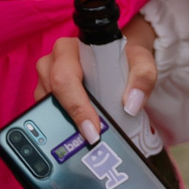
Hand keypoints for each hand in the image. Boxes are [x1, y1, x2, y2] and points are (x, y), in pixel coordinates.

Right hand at [37, 17, 156, 144]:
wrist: (121, 60)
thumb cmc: (126, 58)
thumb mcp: (140, 62)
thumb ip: (142, 77)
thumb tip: (130, 105)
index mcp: (69, 49)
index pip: (64, 78)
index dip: (76, 106)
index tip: (93, 129)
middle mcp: (52, 62)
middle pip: (51, 95)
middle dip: (71, 119)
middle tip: (93, 138)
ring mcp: (46, 80)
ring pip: (46, 106)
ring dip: (65, 124)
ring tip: (88, 136)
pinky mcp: (47, 96)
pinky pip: (47, 113)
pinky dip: (62, 125)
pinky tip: (78, 134)